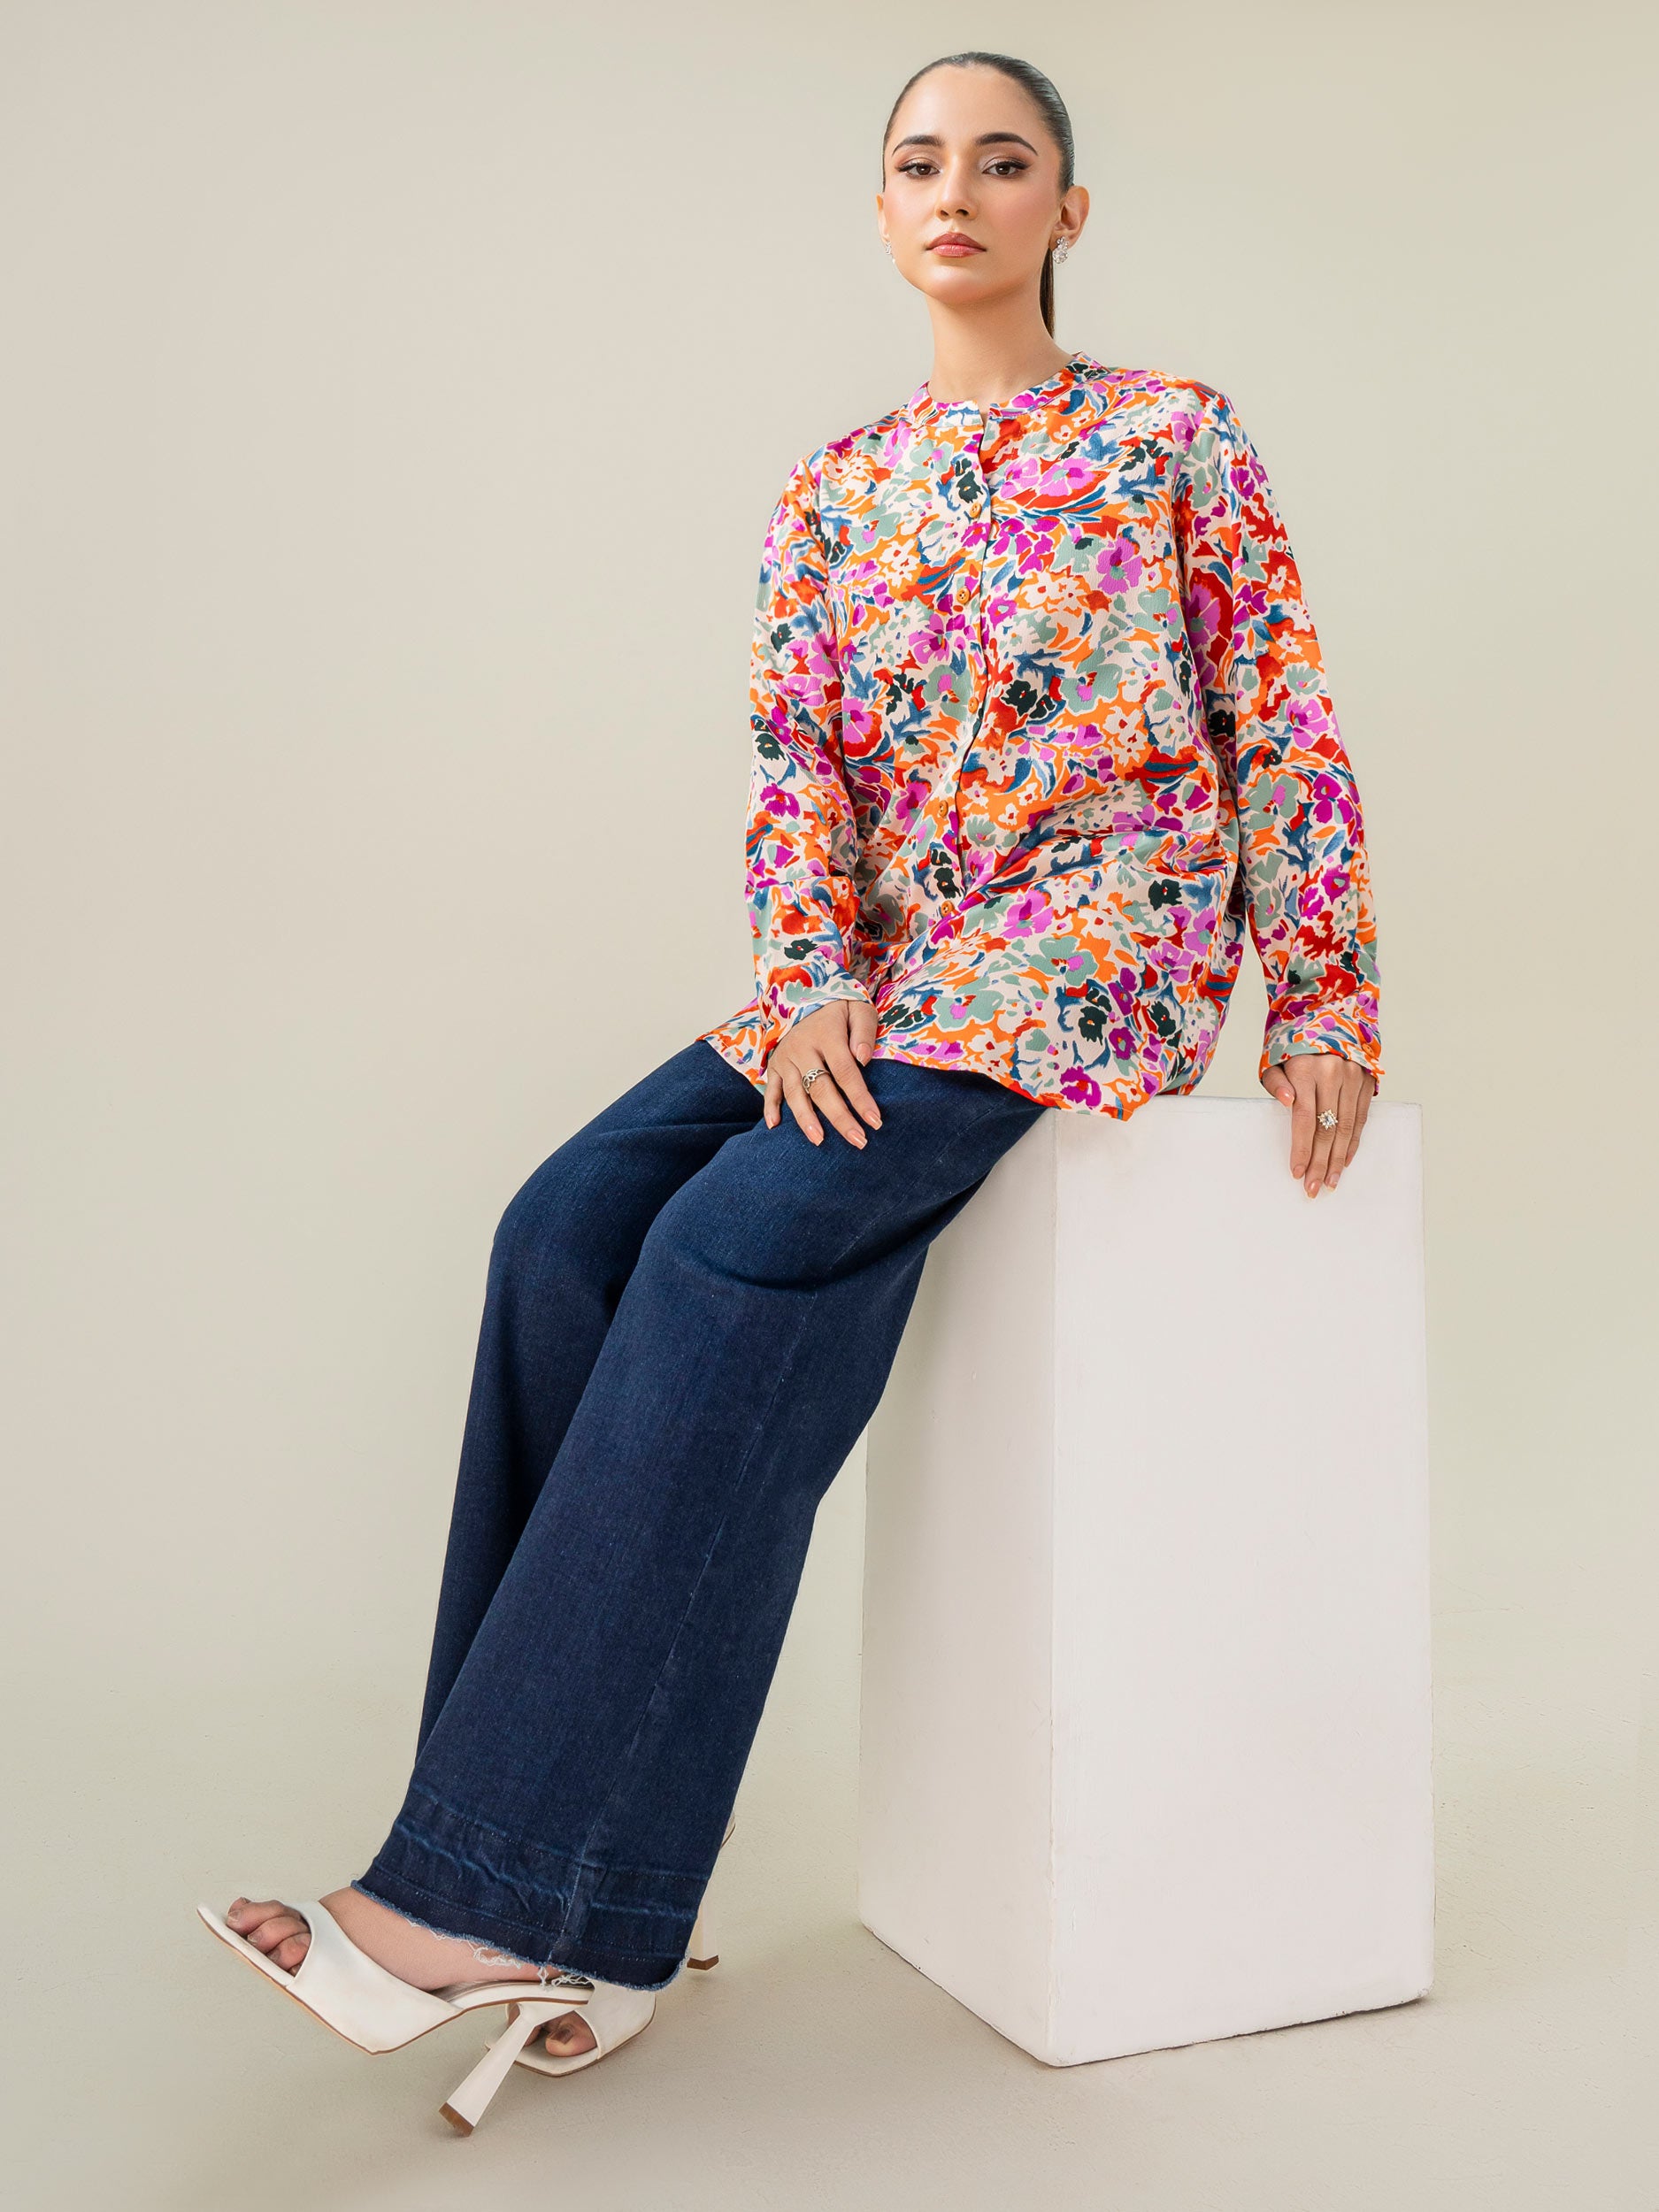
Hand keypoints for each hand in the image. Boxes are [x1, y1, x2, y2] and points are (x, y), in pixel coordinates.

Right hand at [764, 999, 882, 1147]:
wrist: (803, 994)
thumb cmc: (839, 1008)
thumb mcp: (858, 1008)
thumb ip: (864, 1031)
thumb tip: (864, 1059)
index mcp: (827, 1035)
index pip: (845, 1072)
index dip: (860, 1098)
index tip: (875, 1121)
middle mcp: (802, 1048)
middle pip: (820, 1088)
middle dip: (839, 1117)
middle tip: (858, 1141)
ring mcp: (786, 1058)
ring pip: (794, 1094)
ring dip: (806, 1119)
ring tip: (819, 1141)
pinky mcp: (774, 1064)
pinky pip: (771, 1088)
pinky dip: (770, 1107)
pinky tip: (774, 1127)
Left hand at [1260, 1049, 1373, 1196]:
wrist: (1326, 1018)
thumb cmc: (1292, 1047)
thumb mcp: (1274, 1060)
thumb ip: (1276, 1083)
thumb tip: (1287, 1103)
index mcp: (1304, 1069)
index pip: (1304, 1118)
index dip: (1301, 1148)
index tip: (1296, 1172)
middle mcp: (1332, 1074)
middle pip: (1327, 1128)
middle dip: (1320, 1162)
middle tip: (1313, 1188)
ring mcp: (1352, 1077)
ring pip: (1346, 1127)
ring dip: (1338, 1159)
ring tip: (1331, 1182)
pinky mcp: (1366, 1081)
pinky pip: (1360, 1118)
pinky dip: (1353, 1142)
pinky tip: (1345, 1161)